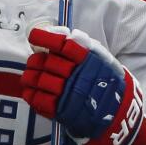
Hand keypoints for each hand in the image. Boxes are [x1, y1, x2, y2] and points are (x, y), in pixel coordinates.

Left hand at [22, 26, 145, 144]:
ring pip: (39, 80)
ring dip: (29, 76)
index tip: (34, 36)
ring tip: (29, 75)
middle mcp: (77, 75)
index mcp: (88, 59)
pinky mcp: (61, 111)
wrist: (116, 112)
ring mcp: (68, 93)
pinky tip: (30, 90)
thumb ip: (81, 44)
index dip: (45, 38)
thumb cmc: (105, 80)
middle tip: (34, 59)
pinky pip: (38, 99)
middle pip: (47, 62)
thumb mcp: (101, 57)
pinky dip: (30, 93)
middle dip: (36, 59)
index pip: (62, 44)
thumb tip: (56, 31)